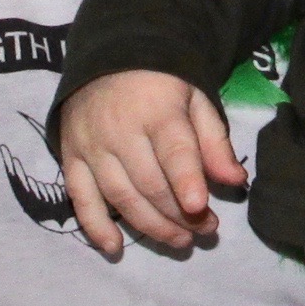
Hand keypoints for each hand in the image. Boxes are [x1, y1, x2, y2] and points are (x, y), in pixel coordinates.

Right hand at [53, 71, 240, 255]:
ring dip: (150, 226)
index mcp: (156, 110)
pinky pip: (80, 197)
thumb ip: (215, 142)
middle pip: (149, 183)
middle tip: (205, 231)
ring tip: (180, 241)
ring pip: (120, 196)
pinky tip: (114, 248)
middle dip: (179, 215)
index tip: (199, 207)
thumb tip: (235, 181)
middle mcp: (119, 129)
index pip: (173, 151)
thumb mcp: (196, 100)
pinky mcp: (70, 156)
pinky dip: (94, 226)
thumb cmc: (161, 83)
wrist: (108, 57)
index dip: (186, 180)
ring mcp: (90, 145)